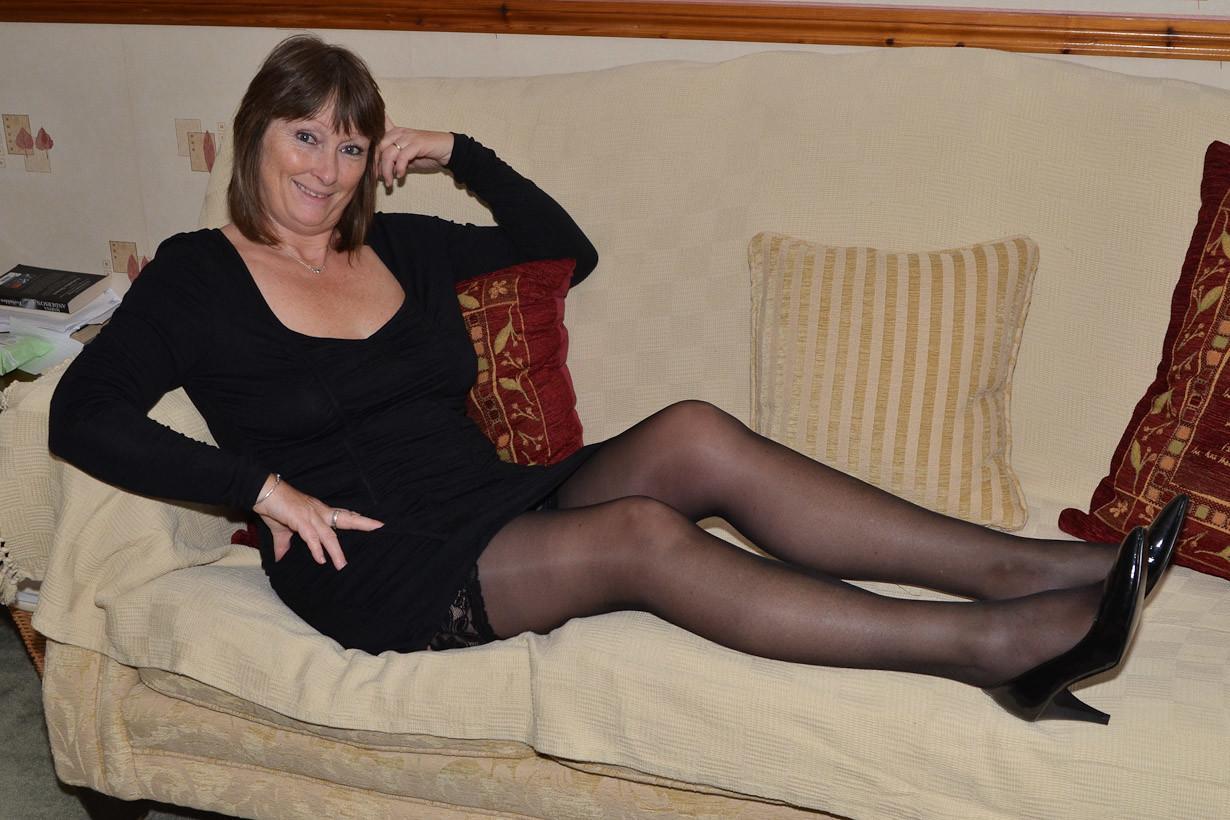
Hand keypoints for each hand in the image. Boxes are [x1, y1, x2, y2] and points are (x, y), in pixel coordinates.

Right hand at [252, 474, 382, 569]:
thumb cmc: (274, 508)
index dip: (356, 519)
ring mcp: (310, 515)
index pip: (342, 515)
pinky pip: (311, 536)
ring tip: (342, 565)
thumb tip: (280, 558)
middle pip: (345, 518)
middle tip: (380, 526)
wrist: (261, 492)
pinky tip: (321, 559)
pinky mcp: (299, 519)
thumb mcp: (282, 530)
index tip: (372, 523)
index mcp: (318, 512)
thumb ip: (284, 545)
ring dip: (336, 551)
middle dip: (363, 523)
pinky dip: (317, 548)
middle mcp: (318, 512)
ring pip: (328, 534)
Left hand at [377, 120, 454, 186]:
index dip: (370, 158)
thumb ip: (393, 163)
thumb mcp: (406, 158)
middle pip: (378, 148)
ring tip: (390, 182)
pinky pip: (403, 156)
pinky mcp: (417, 143)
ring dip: (387, 170)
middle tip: (379, 179)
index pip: (375, 143)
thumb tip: (378, 174)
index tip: (372, 173)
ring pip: (389, 153)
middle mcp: (399, 133)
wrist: (447, 150)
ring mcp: (408, 137)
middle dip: (376, 166)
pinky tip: (400, 176)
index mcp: (394, 133)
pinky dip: (399, 168)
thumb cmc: (427, 154)